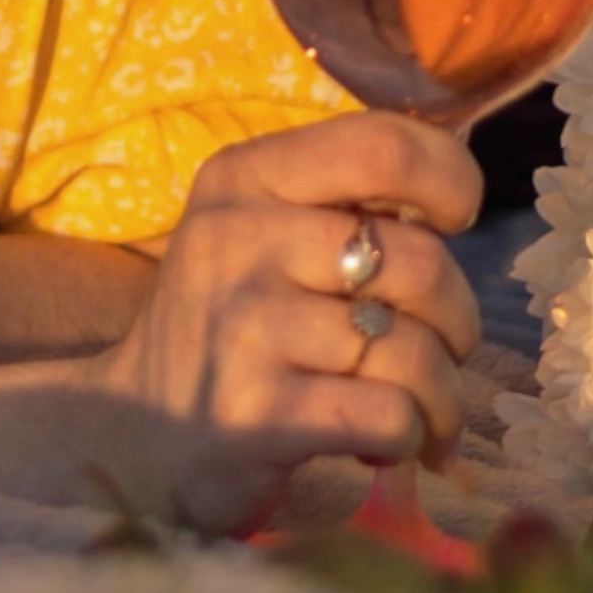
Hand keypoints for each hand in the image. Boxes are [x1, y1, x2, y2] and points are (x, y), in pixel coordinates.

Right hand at [83, 111, 481, 534]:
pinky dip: (410, 441)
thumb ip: (343, 202)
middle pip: (421, 264)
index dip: (450, 182)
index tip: (451, 224)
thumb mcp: (261, 232)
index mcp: (244, 177)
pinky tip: (381, 447)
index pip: (384, 146)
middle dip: (456, 320)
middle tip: (440, 350)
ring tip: (419, 412)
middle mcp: (236, 240)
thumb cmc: (231, 324)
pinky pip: (391, 418)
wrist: (133, 433)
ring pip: (416, 353)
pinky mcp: (257, 415)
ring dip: (441, 397)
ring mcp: (244, 329)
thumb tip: (459, 197)